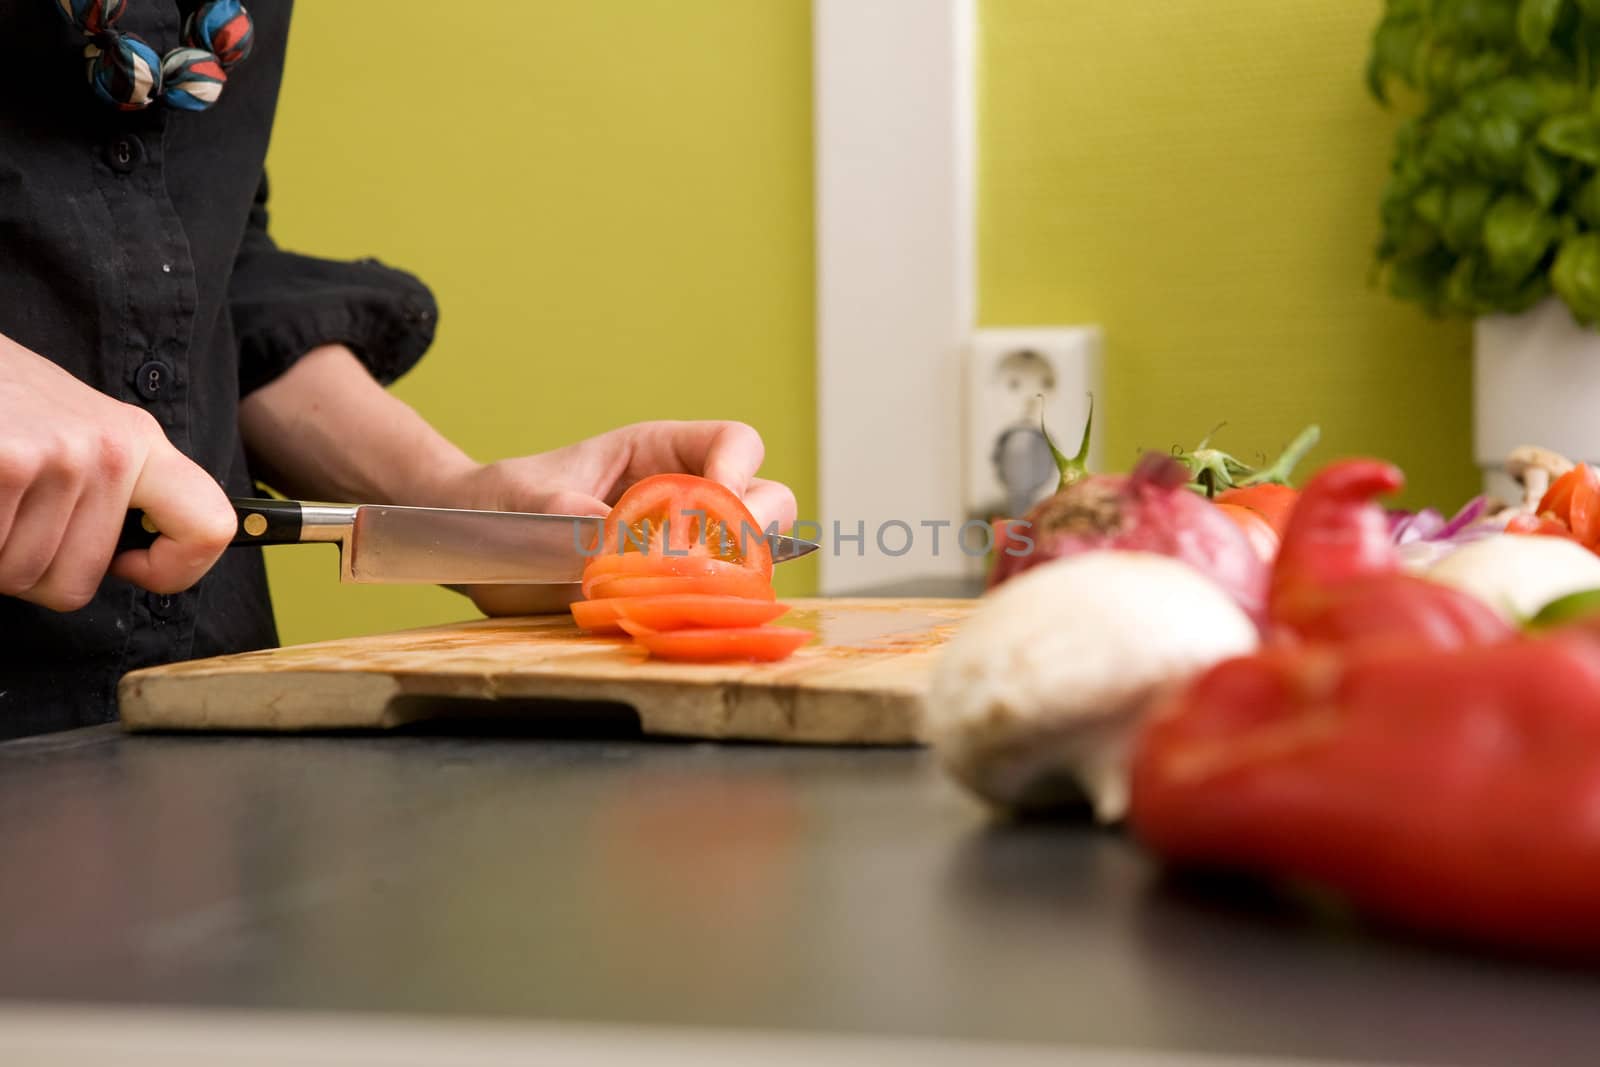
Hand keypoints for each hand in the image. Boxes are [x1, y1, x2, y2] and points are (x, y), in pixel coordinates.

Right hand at [0, 335, 235, 610]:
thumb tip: (130, 561)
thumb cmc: (3, 397)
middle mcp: (110, 450)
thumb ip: (108, 487)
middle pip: (78, 582)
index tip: (129, 566)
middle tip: (9, 523)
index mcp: (139, 442)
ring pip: (22, 576)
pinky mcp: (7, 463)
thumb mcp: (76, 428)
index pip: (208, 526)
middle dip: (33, 571)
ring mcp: (58, 457)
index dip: (175, 570)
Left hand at [442, 421, 797, 616]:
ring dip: (734, 579)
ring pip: (753, 556)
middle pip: (766, 499)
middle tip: (710, 564)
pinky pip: (717, 602)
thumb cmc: (499, 506)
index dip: (738, 473)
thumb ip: (571, 519)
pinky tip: (672, 625)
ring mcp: (687, 547)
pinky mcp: (672, 593)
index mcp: (658, 452)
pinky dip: (709, 614)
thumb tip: (613, 541)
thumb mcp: (526, 504)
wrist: (471, 549)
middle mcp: (686, 496)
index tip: (714, 508)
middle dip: (754, 531)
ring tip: (683, 599)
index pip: (733, 444)